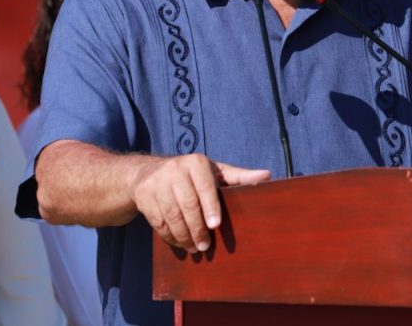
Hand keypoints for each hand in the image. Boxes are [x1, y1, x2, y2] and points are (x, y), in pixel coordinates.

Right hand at [131, 153, 269, 252]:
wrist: (147, 172)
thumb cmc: (191, 175)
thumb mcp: (214, 171)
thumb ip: (239, 176)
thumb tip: (267, 176)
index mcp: (196, 163)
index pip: (204, 186)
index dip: (210, 206)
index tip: (216, 225)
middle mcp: (175, 169)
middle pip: (187, 204)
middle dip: (197, 228)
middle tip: (205, 246)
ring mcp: (157, 183)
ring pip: (172, 216)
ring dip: (184, 236)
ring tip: (195, 248)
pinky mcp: (144, 196)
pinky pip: (158, 222)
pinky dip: (170, 236)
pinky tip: (180, 243)